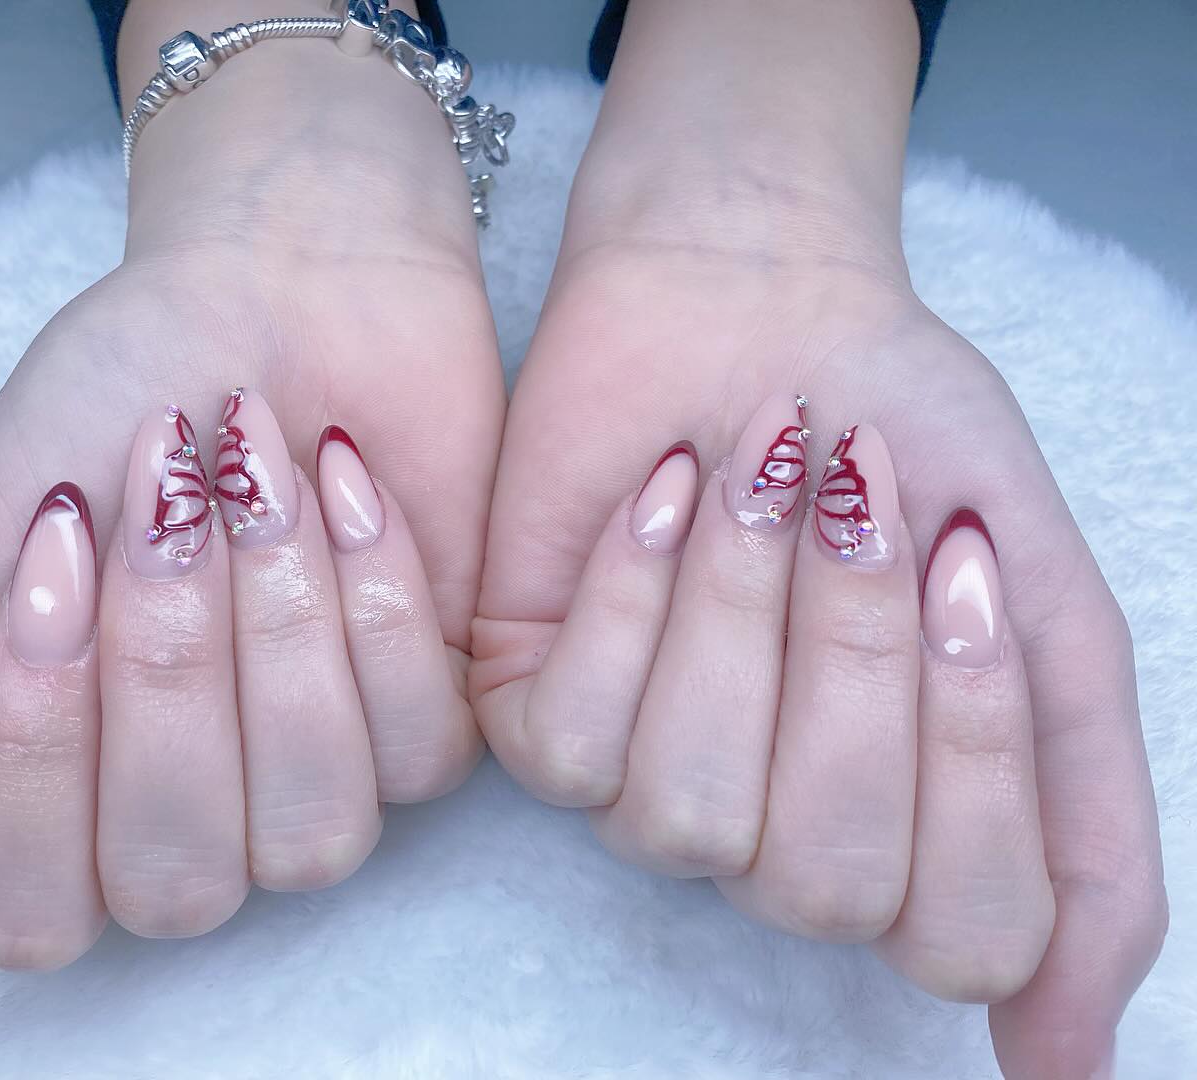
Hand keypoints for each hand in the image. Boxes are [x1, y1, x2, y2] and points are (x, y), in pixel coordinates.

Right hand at [0, 4, 503, 1074]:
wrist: (277, 287)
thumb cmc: (108, 413)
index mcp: (60, 812)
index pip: (33, 908)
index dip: (36, 727)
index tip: (55, 539)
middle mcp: (195, 829)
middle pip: (174, 876)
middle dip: (162, 661)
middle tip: (162, 495)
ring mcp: (321, 788)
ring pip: (307, 823)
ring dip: (272, 626)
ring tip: (259, 476)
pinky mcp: (438, 730)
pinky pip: (414, 738)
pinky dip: (372, 588)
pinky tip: (348, 482)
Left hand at [471, 2, 1164, 1074]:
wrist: (762, 304)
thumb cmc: (911, 444)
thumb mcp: (1045, 620)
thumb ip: (1086, 835)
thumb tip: (1066, 1070)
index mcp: (900, 830)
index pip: (960, 934)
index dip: (973, 753)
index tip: (967, 567)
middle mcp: (770, 833)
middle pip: (823, 884)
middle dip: (859, 666)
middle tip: (857, 509)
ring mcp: (642, 783)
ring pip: (691, 816)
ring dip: (744, 616)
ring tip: (754, 476)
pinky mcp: (527, 716)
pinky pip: (575, 735)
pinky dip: (634, 590)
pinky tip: (660, 493)